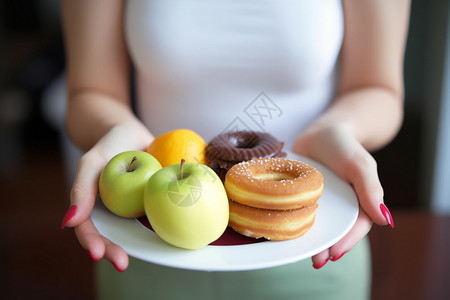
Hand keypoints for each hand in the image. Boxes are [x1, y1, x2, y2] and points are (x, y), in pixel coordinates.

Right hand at [61, 125, 151, 271]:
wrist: (132, 133)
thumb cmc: (109, 145)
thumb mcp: (92, 162)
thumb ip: (81, 189)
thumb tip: (69, 223)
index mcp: (93, 207)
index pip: (89, 230)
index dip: (92, 243)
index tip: (98, 255)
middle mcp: (112, 212)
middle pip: (112, 237)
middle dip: (114, 253)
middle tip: (122, 264)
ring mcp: (132, 210)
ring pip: (134, 233)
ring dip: (138, 247)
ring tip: (146, 258)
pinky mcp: (151, 203)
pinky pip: (156, 216)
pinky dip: (161, 227)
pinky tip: (170, 236)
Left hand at [292, 125, 393, 268]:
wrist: (319, 131)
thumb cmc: (343, 146)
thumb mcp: (359, 164)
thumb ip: (371, 189)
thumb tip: (384, 220)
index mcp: (358, 200)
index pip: (356, 225)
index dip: (347, 240)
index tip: (335, 253)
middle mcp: (340, 205)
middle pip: (336, 230)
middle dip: (328, 247)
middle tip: (318, 261)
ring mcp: (321, 202)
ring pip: (319, 225)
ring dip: (313, 240)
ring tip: (303, 254)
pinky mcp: (303, 196)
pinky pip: (301, 212)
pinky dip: (296, 222)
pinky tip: (287, 232)